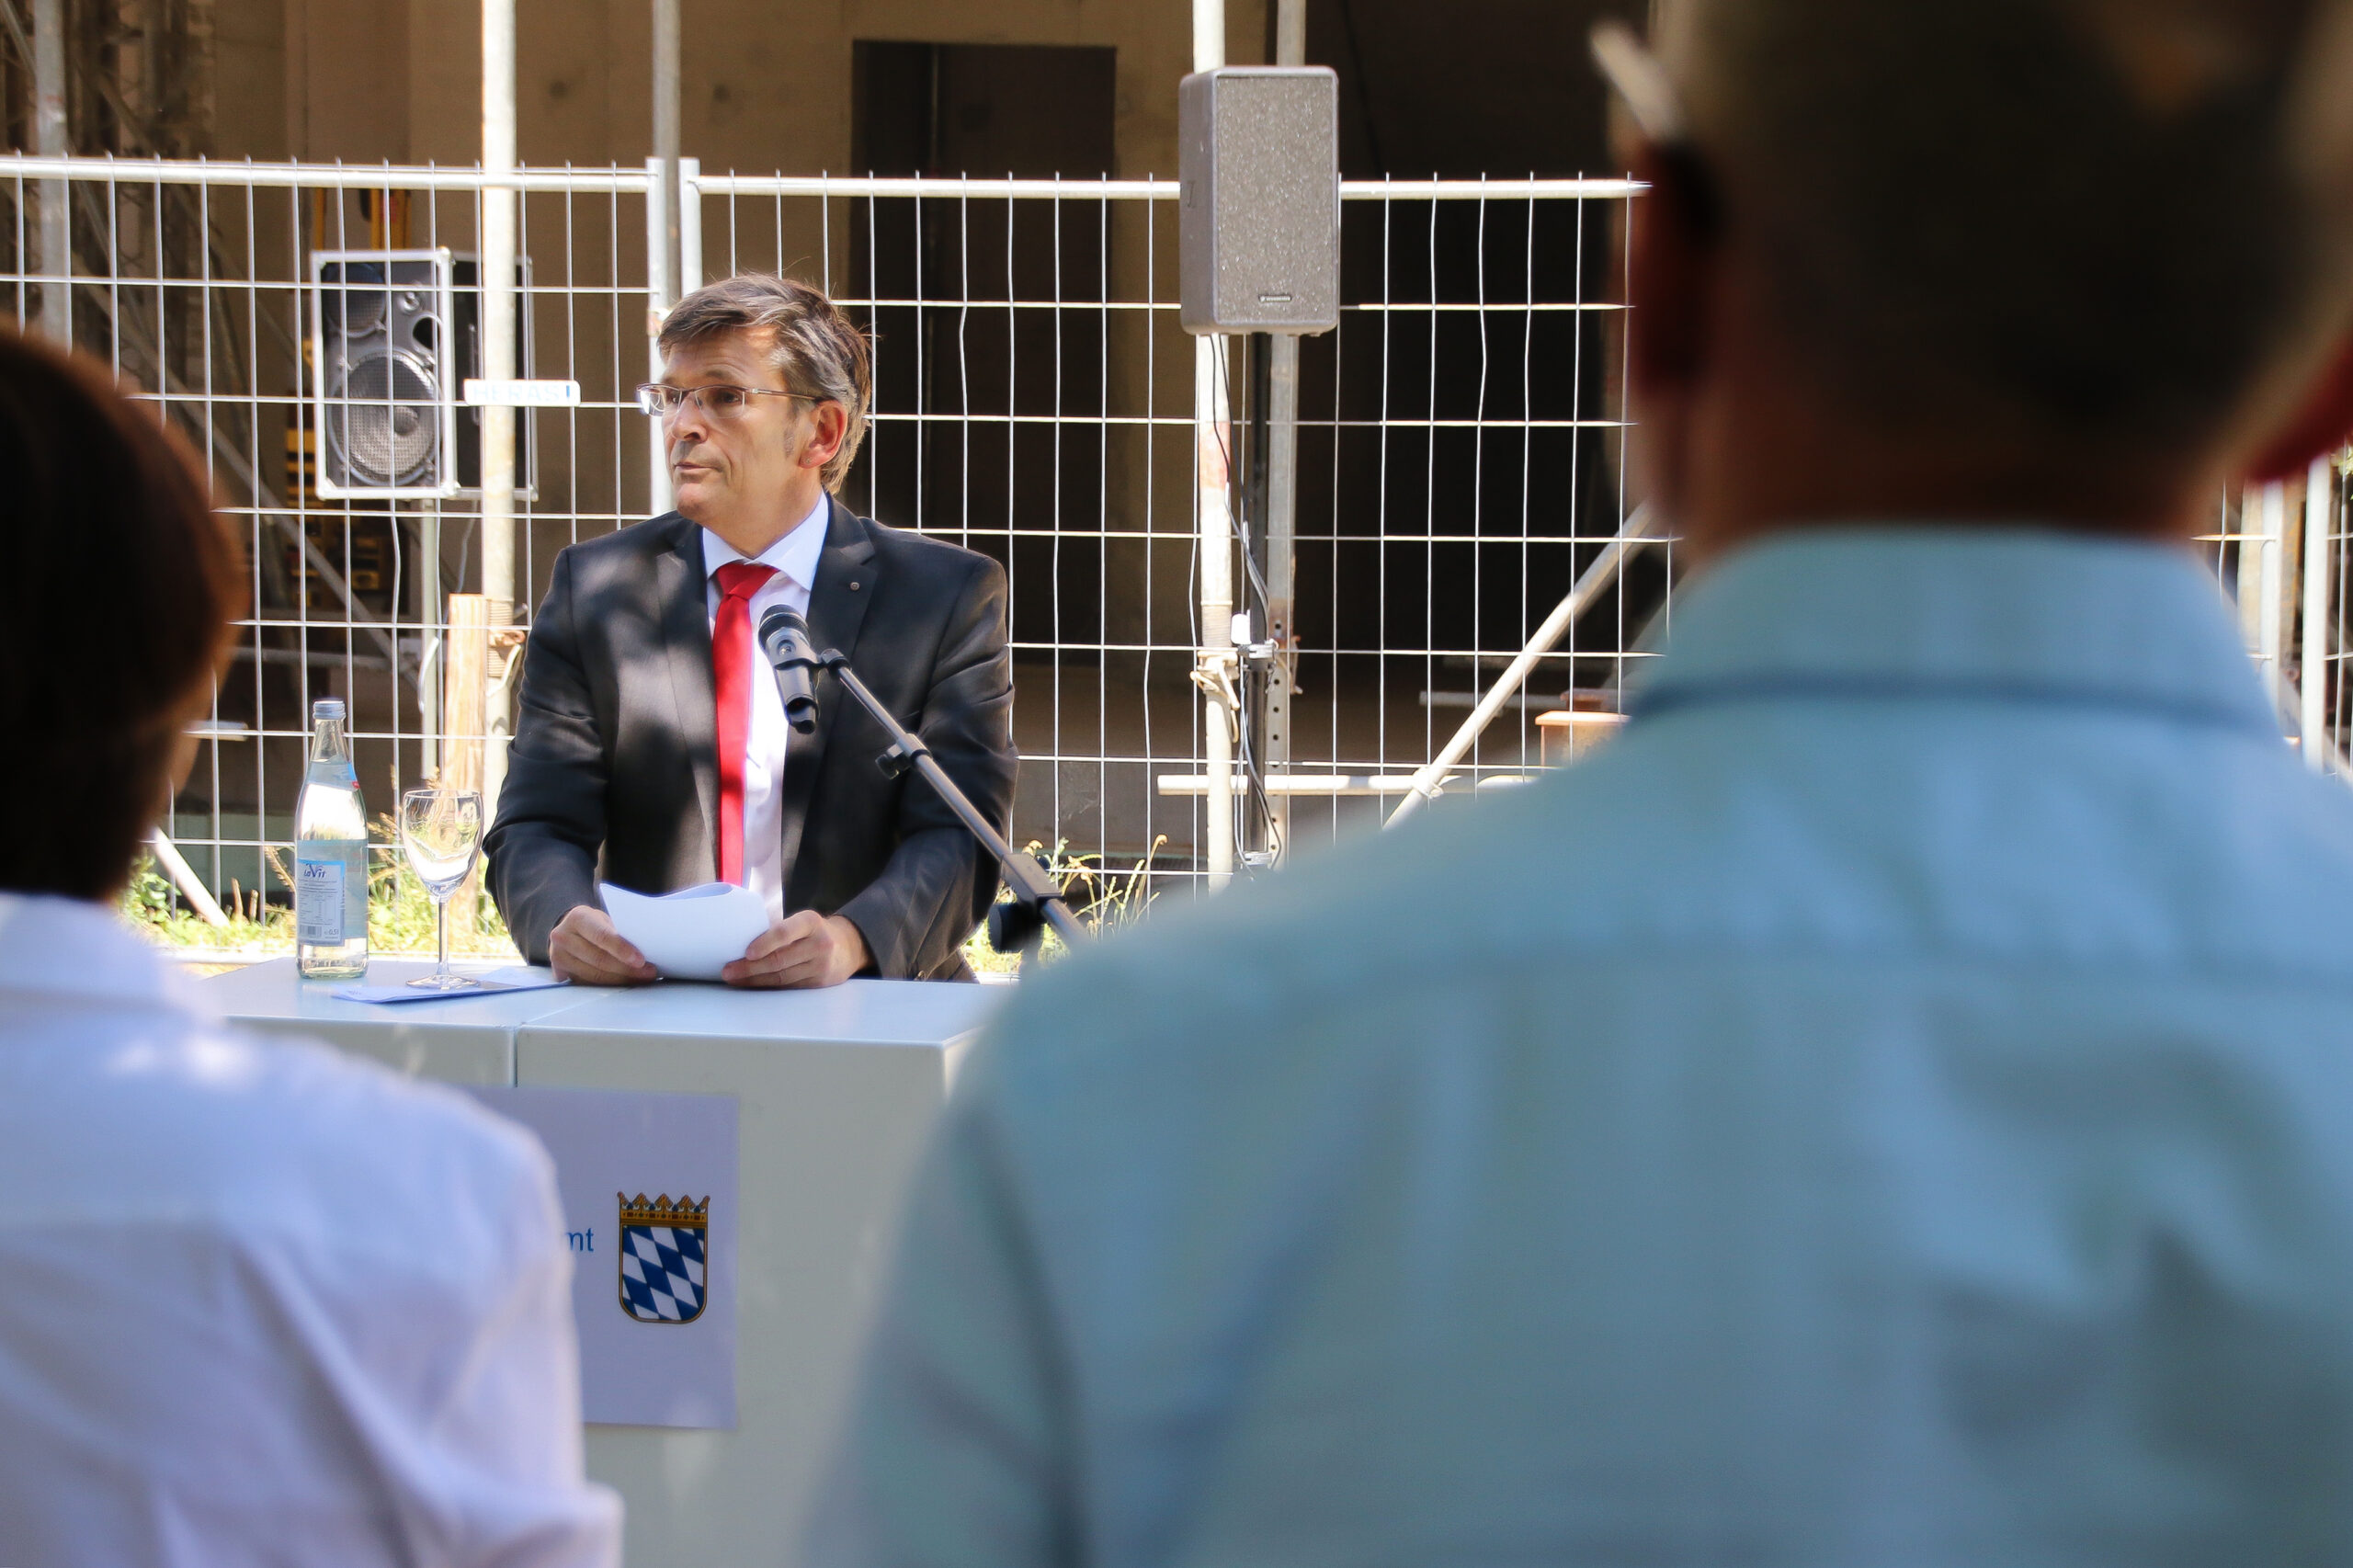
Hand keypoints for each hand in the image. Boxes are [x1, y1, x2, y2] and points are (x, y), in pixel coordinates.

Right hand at [548, 905, 657, 985]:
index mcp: (578, 918)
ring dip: (621, 980)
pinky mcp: (559, 973)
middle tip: (648, 972)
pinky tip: (624, 983)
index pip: (602, 936)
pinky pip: (588, 984)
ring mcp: (558, 956)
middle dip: (627, 969)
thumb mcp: (604, 919)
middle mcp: (563, 936)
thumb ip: (618, 931)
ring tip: (641, 978)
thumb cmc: (594, 924)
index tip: (640, 960)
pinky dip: (609, 985)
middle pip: (599, 959)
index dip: (622, 949)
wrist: (569, 930)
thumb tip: (645, 950)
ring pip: (594, 976)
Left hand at [721, 911, 869, 989]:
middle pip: (780, 960)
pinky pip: (789, 987)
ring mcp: (821, 966)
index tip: (747, 953)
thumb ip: (779, 928)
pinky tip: (754, 984)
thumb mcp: (803, 921)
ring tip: (735, 979)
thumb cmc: (814, 932)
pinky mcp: (820, 983)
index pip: (785, 932)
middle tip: (729, 970)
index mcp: (811, 922)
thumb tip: (741, 939)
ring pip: (782, 977)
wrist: (848, 947)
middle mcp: (819, 944)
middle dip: (750, 967)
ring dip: (755, 980)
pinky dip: (768, 987)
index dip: (765, 943)